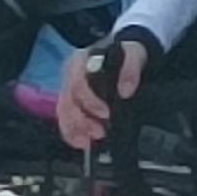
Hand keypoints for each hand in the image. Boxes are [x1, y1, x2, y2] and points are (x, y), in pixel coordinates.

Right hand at [58, 31, 152, 152]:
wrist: (127, 54)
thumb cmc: (126, 53)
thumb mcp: (133, 54)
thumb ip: (131, 70)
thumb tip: (125, 91)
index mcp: (80, 61)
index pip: (77, 83)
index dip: (90, 101)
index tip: (105, 114)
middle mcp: (71, 75)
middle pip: (67, 101)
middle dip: (81, 121)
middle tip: (99, 132)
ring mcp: (69, 88)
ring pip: (63, 112)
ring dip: (75, 130)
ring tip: (89, 142)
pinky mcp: (73, 101)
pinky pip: (66, 118)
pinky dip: (72, 133)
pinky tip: (82, 142)